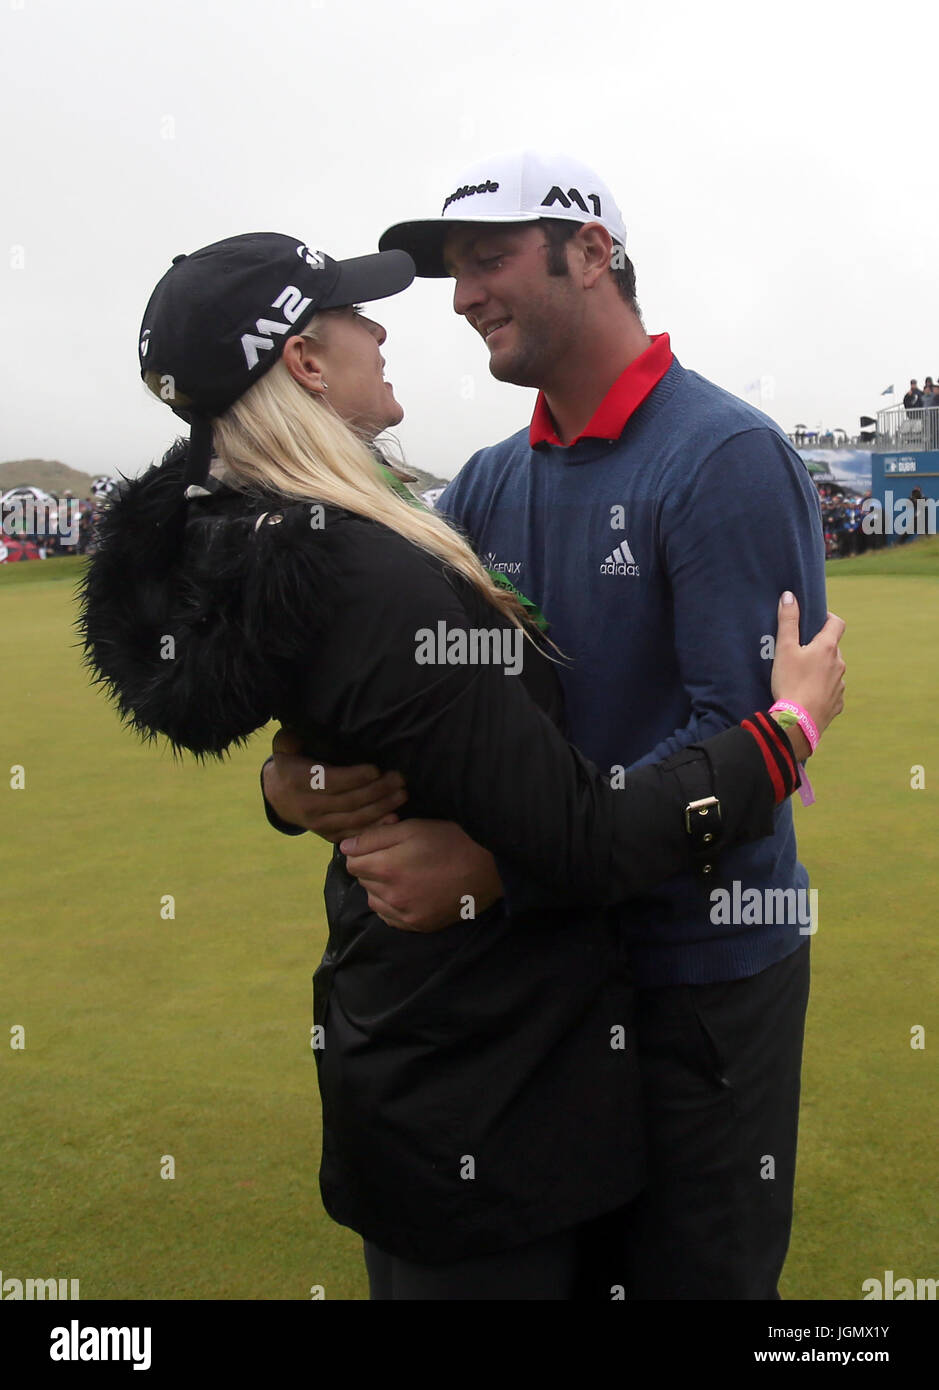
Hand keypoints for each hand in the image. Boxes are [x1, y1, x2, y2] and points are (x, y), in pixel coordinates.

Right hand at [263, 727, 407, 841]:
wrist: (278, 797)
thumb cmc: (290, 765)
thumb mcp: (285, 749)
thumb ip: (291, 740)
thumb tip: (298, 731)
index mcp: (298, 782)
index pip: (330, 782)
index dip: (354, 777)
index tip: (376, 769)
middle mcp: (308, 807)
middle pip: (348, 802)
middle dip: (377, 791)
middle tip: (399, 779)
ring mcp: (319, 824)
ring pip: (355, 819)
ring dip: (382, 808)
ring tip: (401, 795)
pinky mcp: (328, 835)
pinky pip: (355, 834)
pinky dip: (376, 827)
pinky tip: (394, 818)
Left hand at [338, 819, 503, 932]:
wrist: (487, 868)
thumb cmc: (450, 841)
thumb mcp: (412, 828)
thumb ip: (374, 837)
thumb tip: (346, 847)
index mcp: (387, 868)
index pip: (351, 862)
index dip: (362, 849)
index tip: (380, 843)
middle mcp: (392, 896)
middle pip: (362, 880)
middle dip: (372, 866)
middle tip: (397, 855)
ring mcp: (405, 914)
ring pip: (374, 900)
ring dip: (380, 887)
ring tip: (403, 874)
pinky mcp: (418, 925)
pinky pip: (389, 917)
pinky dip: (392, 905)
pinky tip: (409, 891)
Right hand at [771, 592, 845, 754]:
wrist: (798, 722)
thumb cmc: (790, 682)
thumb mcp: (784, 648)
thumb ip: (788, 620)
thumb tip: (789, 596)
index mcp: (828, 648)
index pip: (837, 623)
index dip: (827, 618)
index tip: (815, 620)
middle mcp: (839, 664)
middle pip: (833, 648)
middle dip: (820, 647)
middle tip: (800, 652)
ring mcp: (840, 685)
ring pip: (832, 670)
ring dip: (821, 669)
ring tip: (802, 676)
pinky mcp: (837, 704)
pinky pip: (832, 691)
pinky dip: (822, 689)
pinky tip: (807, 695)